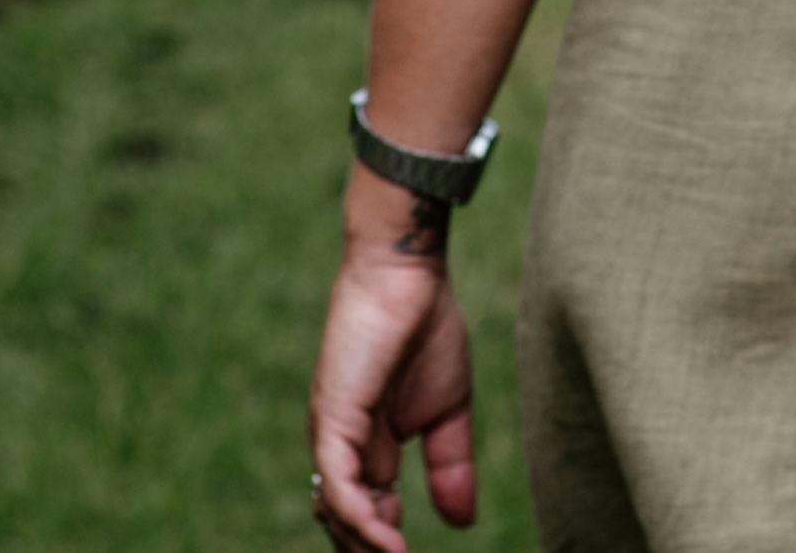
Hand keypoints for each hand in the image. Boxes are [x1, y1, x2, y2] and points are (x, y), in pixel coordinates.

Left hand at [309, 233, 476, 545]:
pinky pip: (339, 486)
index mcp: (367, 446)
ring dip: (365, 546)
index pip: (365, 513)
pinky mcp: (333, 419)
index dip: (385, 543)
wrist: (409, 271)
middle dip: (368, 551)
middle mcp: (343, 447)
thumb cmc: (426, 327)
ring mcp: (334, 434)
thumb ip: (450, 465)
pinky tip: (390, 546)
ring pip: (337, 511)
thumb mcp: (448, 410)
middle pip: (344, 521)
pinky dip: (361, 521)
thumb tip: (461, 523)